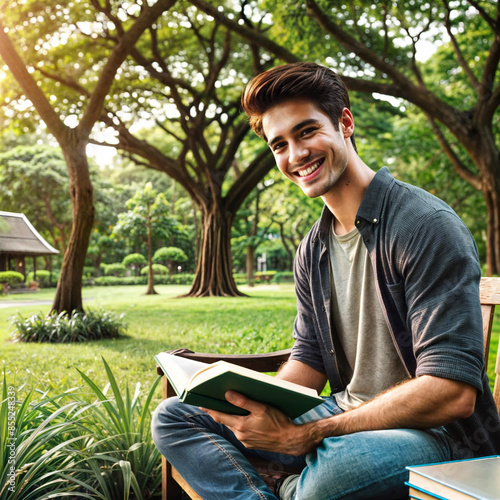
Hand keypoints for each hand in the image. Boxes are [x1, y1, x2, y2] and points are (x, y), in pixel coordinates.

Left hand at [201, 391, 319, 455]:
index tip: (201, 403)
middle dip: (218, 412)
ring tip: (227, 407)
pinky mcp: (252, 444)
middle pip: (225, 421)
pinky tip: (243, 418)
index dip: (210, 409)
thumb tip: (227, 394)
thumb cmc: (278, 422)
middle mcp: (241, 435)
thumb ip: (243, 401)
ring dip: (230, 418)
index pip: (220, 416)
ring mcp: (246, 441)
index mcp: (241, 426)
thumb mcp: (261, 408)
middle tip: (210, 402)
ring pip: (234, 427)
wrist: (291, 440)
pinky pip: (241, 432)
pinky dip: (239, 424)